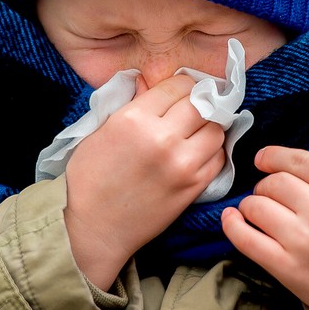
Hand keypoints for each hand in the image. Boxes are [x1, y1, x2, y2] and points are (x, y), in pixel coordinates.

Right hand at [65, 74, 225, 289]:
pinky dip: (212, 151)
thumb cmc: (89, 180)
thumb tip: (147, 81)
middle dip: (198, 103)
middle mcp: (163, 138)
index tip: (178, 92)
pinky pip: (218, 158)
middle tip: (191, 109)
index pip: (178, 85)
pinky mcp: (194, 187)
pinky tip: (197, 152)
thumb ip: (129, 104)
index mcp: (135, 119)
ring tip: (196, 131)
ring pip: (216, 129)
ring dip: (209, 127)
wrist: (95, 229)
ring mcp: (182, 164)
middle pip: (202, 104)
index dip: (180, 86)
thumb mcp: (100, 132)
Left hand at [221, 114, 308, 309]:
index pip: (295, 160)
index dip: (273, 157)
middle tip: (270, 193)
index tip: (264, 160)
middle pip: (272, 182)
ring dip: (252, 205)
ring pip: (256, 206)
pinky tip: (232, 219)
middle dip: (266, 184)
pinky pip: (246, 239)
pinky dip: (233, 226)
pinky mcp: (288, 269)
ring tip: (260, 211)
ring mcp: (304, 241)